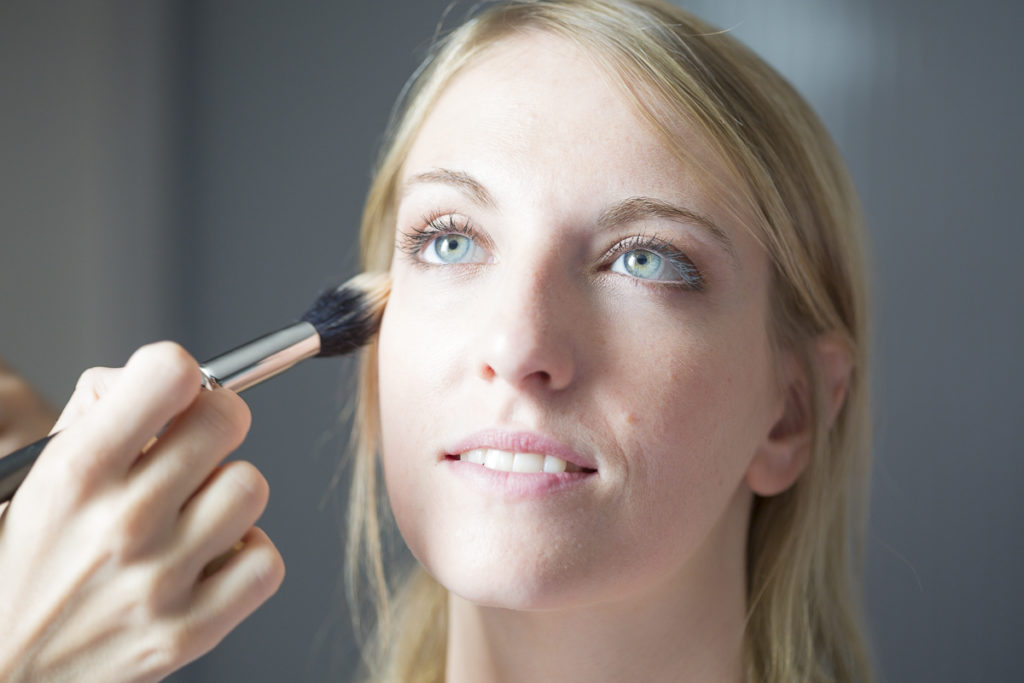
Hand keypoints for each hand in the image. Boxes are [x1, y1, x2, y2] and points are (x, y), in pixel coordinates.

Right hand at [0, 342, 284, 681]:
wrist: (1, 673)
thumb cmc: (23, 565)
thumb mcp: (35, 476)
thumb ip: (97, 412)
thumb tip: (155, 375)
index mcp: (77, 474)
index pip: (169, 375)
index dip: (179, 373)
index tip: (174, 393)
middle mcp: (124, 523)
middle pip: (227, 419)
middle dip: (214, 421)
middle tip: (195, 443)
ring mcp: (160, 581)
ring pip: (250, 486)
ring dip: (226, 492)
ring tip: (191, 512)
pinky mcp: (189, 631)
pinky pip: (265, 561)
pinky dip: (246, 555)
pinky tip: (210, 556)